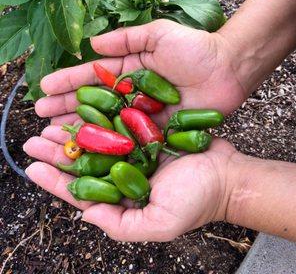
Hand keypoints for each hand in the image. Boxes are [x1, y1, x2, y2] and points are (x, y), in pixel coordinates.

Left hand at [24, 127, 238, 241]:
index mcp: (122, 198)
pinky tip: (84, 107)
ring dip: (73, 133)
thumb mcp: (159, 223)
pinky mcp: (146, 131)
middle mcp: (124, 174)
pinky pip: (118, 123)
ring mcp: (135, 151)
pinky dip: (100, 116)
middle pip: (84, 162)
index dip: (55, 180)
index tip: (31, 167)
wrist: (226, 174)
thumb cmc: (196, 201)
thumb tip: (85, 216)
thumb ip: (121, 225)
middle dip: (57, 153)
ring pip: (96, 141)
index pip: (81, 191)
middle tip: (33, 140)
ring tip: (51, 123)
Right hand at [35, 19, 246, 125]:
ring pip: (107, 122)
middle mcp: (132, 93)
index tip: (44, 87)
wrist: (228, 69)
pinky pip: (130, 138)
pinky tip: (89, 151)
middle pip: (94, 102)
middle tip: (40, 115)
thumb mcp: (158, 34)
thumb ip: (126, 39)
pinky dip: (110, 144)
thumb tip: (91, 44)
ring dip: (81, 128)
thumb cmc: (195, 48)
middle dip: (66, 106)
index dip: (68, 81)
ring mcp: (143, 113)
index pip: (92, 76)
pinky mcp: (156, 131)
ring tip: (54, 133)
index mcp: (129, 69)